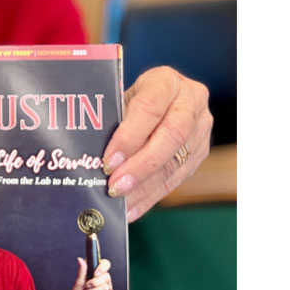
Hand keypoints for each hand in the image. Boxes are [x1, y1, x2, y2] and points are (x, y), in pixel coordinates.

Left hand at [70, 257, 113, 289]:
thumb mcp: (78, 282)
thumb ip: (81, 271)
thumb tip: (80, 259)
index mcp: (96, 272)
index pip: (106, 264)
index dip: (102, 268)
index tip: (95, 274)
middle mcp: (104, 278)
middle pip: (106, 276)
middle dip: (94, 283)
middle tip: (86, 286)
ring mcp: (108, 287)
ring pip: (105, 287)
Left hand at [102, 67, 212, 221]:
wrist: (159, 99)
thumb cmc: (130, 99)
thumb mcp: (120, 99)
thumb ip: (112, 122)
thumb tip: (89, 157)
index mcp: (166, 81)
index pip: (149, 108)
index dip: (129, 137)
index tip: (109, 161)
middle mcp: (190, 101)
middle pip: (170, 136)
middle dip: (140, 166)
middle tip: (115, 187)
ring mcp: (200, 128)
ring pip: (175, 161)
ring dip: (145, 186)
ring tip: (121, 202)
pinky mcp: (199, 152)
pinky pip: (176, 178)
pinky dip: (151, 196)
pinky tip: (132, 208)